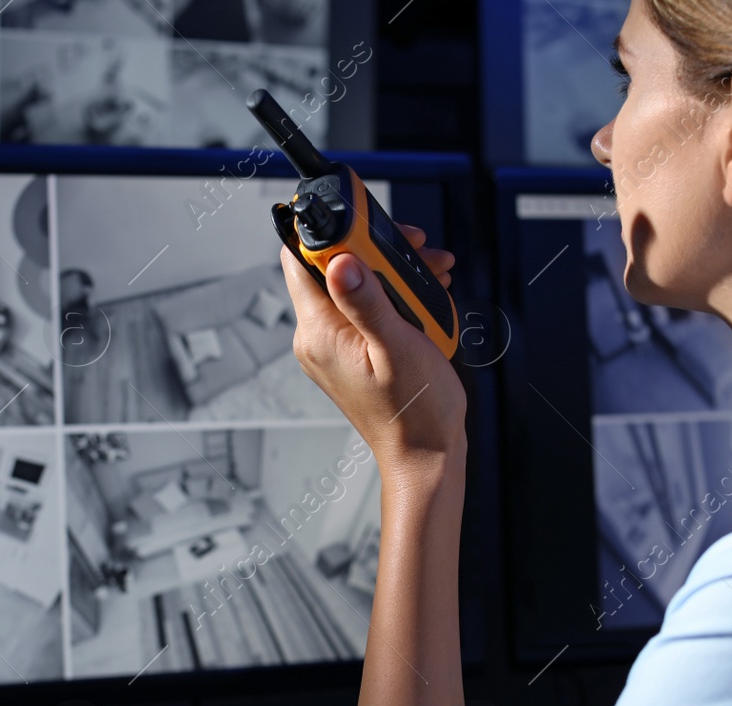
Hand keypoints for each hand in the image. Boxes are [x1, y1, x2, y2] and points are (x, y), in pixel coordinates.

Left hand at [281, 223, 465, 489]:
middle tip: (415, 249)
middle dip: (375, 250)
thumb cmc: (414, 412)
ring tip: (431, 276)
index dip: (330, 233)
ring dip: (392, 272)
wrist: (425, 453)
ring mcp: (332, 345)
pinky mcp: (351, 350)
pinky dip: (393, 296)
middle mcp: (317, 337)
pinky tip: (423, 298)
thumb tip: (341, 262)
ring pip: (353, 284)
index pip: (300, 260)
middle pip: (330, 266)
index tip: (366, 225)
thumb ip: (367, 302)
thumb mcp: (396, 347)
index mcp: (318, 333)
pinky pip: (364, 307)